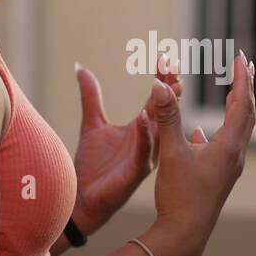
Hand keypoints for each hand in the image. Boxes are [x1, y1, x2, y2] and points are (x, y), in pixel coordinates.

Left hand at [71, 56, 183, 233]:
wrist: (80, 197)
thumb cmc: (92, 166)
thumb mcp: (92, 124)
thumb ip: (91, 96)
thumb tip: (82, 68)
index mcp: (141, 130)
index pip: (157, 100)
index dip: (162, 80)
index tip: (166, 58)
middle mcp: (148, 142)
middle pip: (164, 111)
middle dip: (171, 89)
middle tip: (175, 67)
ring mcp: (145, 158)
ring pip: (161, 129)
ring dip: (166, 109)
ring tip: (172, 86)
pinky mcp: (135, 173)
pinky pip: (144, 152)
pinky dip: (145, 136)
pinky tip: (144, 118)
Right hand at [148, 50, 255, 255]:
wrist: (183, 236)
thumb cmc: (179, 197)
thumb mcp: (171, 152)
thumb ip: (166, 117)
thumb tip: (159, 83)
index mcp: (228, 146)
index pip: (242, 102)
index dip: (241, 78)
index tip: (241, 57)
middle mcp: (234, 156)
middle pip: (247, 114)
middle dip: (245, 88)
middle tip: (245, 67)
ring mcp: (228, 169)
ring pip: (237, 132)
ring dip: (235, 109)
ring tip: (232, 93)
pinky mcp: (217, 179)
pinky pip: (222, 149)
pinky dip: (215, 133)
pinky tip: (199, 134)